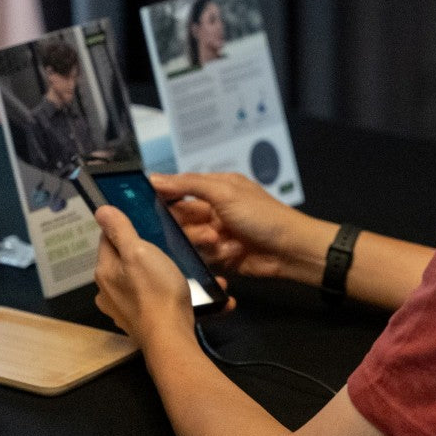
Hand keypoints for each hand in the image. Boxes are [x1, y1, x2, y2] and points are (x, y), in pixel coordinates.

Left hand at [93, 204, 194, 348]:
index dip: (126, 227)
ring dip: (161, 275)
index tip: (148, 223)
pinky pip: (154, 300)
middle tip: (172, 247)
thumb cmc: (156, 291)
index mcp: (104, 270)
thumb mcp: (138, 251)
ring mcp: (123, 309)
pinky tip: (189, 293)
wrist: (171, 338)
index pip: (108, 238)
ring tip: (185, 271)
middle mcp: (108, 291)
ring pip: (142, 280)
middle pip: (125, 260)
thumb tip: (100, 210)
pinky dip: (169, 295)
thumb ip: (120, 230)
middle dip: (147, 252)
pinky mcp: (140, 322)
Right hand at [150, 172, 320, 281]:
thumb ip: (189, 184)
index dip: (163, 196)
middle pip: (181, 218)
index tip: (145, 202)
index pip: (180, 189)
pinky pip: (202, 257)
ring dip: (205, 242)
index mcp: (216, 188)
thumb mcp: (225, 192)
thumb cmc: (263, 216)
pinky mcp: (221, 256)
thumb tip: (156, 178)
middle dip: (188, 226)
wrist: (290, 250)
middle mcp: (214, 210)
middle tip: (202, 229)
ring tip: (221, 241)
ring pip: (190, 240)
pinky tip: (234, 252)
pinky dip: (217, 255)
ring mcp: (217, 234)